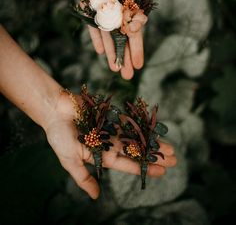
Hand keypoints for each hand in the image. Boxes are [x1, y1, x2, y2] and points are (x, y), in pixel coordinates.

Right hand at [45, 92, 176, 198]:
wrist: (55, 110)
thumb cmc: (59, 135)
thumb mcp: (69, 160)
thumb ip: (83, 177)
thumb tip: (96, 197)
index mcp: (101, 156)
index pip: (127, 164)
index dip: (144, 168)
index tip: (162, 171)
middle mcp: (109, 144)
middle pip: (136, 151)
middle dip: (154, 156)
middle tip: (174, 159)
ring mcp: (111, 129)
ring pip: (136, 137)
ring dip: (152, 141)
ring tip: (169, 146)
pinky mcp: (110, 116)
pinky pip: (128, 121)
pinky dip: (140, 125)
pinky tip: (153, 128)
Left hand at [76, 0, 177, 79]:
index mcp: (131, 10)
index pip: (135, 34)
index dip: (137, 49)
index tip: (139, 64)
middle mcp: (118, 15)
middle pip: (122, 41)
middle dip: (124, 58)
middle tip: (127, 76)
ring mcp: (103, 14)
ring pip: (108, 38)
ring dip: (111, 53)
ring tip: (114, 69)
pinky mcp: (89, 9)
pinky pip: (92, 26)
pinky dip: (96, 37)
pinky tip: (100, 52)